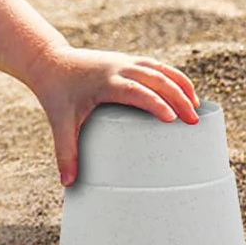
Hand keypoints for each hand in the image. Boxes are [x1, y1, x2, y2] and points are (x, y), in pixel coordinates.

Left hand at [31, 48, 199, 186]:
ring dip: (180, 85)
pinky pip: (156, 66)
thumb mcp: (60, 122)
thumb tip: (68, 183)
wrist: (49, 61)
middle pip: (155, 78)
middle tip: (194, 121)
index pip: (135, 90)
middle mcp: (118, 68)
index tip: (172, 119)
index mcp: (104, 82)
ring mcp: (124, 61)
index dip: (154, 103)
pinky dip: (173, 77)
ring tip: (196, 107)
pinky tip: (185, 93)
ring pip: (159, 69)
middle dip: (177, 97)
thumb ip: (65, 152)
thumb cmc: (56, 93)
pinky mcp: (127, 61)